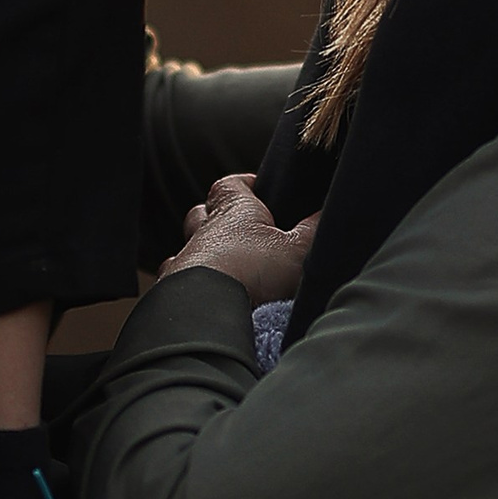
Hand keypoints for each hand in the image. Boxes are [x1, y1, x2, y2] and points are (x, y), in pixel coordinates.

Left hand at [163, 174, 319, 305]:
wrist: (207, 314)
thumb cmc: (253, 273)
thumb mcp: (298, 251)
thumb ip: (313, 230)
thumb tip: (326, 212)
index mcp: (233, 213)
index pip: (231, 185)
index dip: (244, 184)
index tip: (257, 187)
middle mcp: (204, 234)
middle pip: (202, 214)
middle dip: (217, 218)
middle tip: (240, 231)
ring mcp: (184, 263)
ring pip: (188, 249)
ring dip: (203, 256)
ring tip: (223, 270)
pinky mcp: (171, 293)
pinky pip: (176, 282)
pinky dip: (189, 286)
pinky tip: (205, 297)